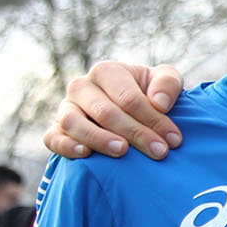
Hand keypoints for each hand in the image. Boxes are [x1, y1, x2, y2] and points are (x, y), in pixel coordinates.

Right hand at [46, 62, 187, 160]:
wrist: (130, 110)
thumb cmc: (149, 94)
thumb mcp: (164, 80)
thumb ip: (167, 83)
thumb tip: (159, 103)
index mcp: (106, 72)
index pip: (128, 98)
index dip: (153, 119)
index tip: (174, 140)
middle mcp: (81, 87)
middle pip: (105, 112)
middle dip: (135, 133)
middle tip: (159, 152)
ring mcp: (66, 108)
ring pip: (74, 122)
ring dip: (98, 139)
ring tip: (122, 151)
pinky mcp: (56, 129)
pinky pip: (52, 138)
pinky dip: (66, 146)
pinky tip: (85, 154)